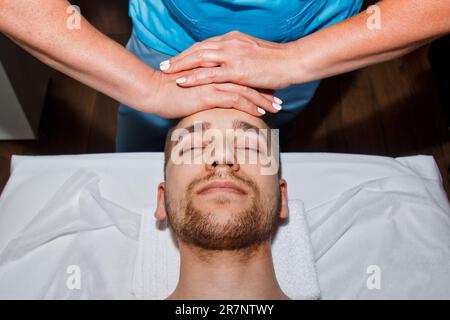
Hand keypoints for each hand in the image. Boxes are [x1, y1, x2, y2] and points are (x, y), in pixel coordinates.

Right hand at [143, 71, 282, 118]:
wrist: (152, 92)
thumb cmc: (168, 92)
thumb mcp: (190, 89)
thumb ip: (204, 91)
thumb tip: (212, 101)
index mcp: (213, 69)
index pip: (241, 75)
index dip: (256, 84)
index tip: (269, 92)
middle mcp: (216, 73)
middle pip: (248, 81)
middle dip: (265, 92)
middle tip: (279, 101)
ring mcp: (213, 82)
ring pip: (245, 90)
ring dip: (263, 100)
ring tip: (276, 108)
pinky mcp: (209, 93)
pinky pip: (236, 99)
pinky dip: (250, 105)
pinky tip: (260, 112)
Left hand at [159, 31, 295, 89]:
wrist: (293, 61)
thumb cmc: (277, 61)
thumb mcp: (255, 54)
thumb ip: (240, 57)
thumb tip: (232, 66)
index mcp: (233, 39)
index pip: (206, 45)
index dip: (190, 52)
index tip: (177, 59)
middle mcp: (230, 44)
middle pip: (198, 49)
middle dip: (180, 58)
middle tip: (164, 65)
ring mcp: (233, 56)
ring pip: (200, 59)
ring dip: (181, 65)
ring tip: (167, 72)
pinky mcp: (238, 70)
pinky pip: (211, 74)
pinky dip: (194, 77)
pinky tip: (182, 81)